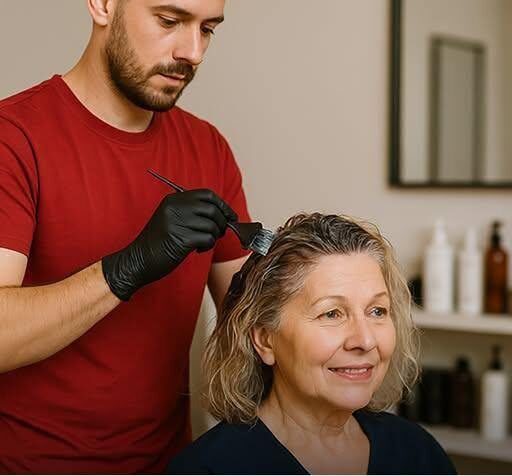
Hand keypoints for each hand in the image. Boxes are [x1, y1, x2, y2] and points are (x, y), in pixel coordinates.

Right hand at [101, 189, 236, 300]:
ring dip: (214, 236)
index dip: (223, 205)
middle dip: (223, 222)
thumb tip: (224, 214)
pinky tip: (198, 250)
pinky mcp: (181, 239)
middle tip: (221, 233)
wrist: (138, 260)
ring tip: (204, 244)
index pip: (207, 194)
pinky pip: (208, 238)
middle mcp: (175, 207)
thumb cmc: (159, 242)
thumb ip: (192, 212)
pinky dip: (208, 246)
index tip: (231, 216)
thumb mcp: (172, 219)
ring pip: (212, 225)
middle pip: (212, 209)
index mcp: (173, 199)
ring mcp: (177, 222)